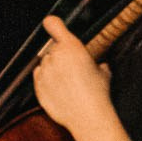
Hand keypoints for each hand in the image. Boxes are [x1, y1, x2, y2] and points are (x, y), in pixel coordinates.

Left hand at [31, 16, 113, 140]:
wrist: (88, 116)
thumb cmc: (98, 92)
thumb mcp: (103, 71)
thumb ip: (96, 63)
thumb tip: (100, 65)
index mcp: (71, 46)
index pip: (53, 24)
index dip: (52, 24)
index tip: (52, 25)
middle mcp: (54, 56)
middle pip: (52, 49)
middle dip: (60, 55)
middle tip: (72, 69)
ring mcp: (44, 72)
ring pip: (44, 63)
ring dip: (52, 68)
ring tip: (67, 82)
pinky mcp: (38, 87)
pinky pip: (39, 77)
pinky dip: (45, 80)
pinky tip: (59, 89)